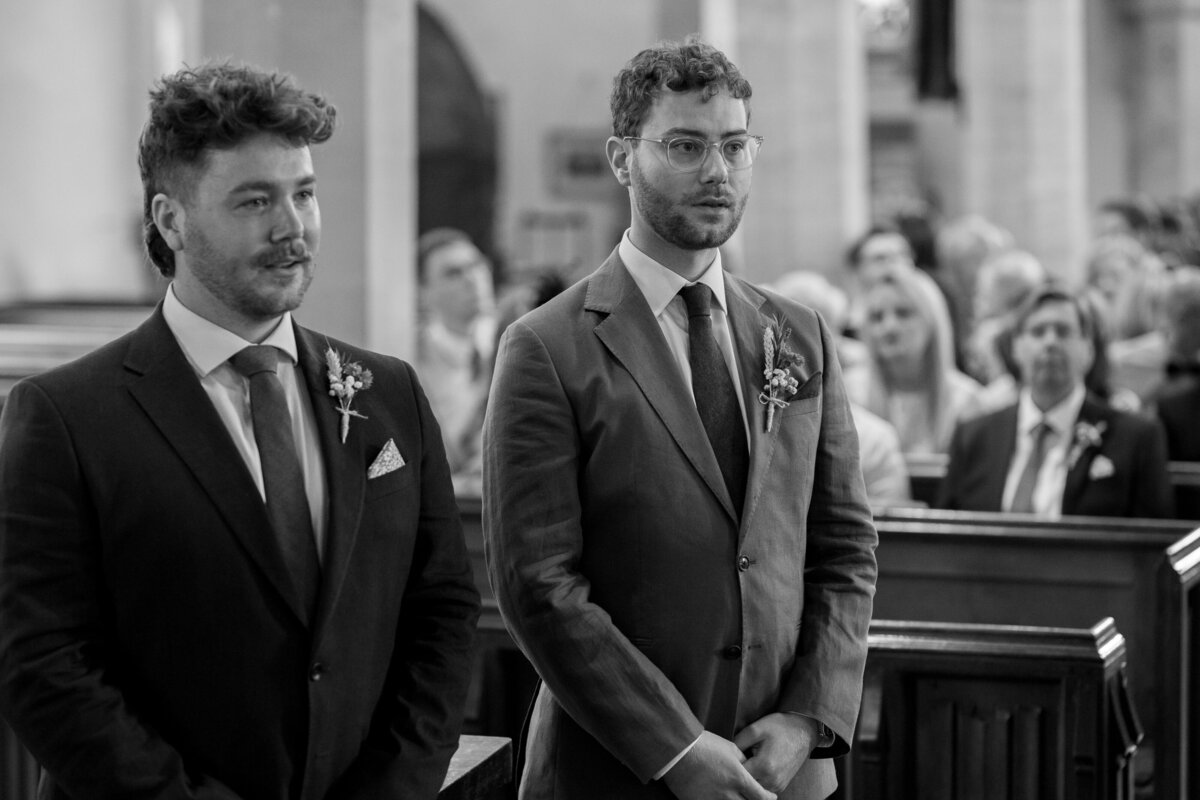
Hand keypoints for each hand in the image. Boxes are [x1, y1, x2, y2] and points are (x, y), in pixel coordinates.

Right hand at [662, 731, 776, 799]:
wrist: (678, 750)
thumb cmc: (705, 745)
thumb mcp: (731, 748)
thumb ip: (743, 761)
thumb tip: (749, 768)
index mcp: (739, 779)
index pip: (762, 797)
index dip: (769, 798)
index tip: (770, 796)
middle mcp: (728, 794)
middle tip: (752, 795)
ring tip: (735, 794)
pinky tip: (717, 795)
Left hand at [733, 713, 817, 793]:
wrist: (803, 731)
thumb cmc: (780, 727)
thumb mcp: (756, 728)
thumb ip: (738, 742)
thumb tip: (726, 753)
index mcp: (764, 766)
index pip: (738, 776)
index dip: (730, 767)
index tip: (728, 759)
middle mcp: (772, 780)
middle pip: (745, 785)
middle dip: (738, 775)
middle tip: (736, 761)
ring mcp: (778, 785)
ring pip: (754, 789)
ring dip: (748, 779)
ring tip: (746, 764)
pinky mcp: (781, 786)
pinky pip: (763, 788)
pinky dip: (757, 781)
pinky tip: (754, 768)